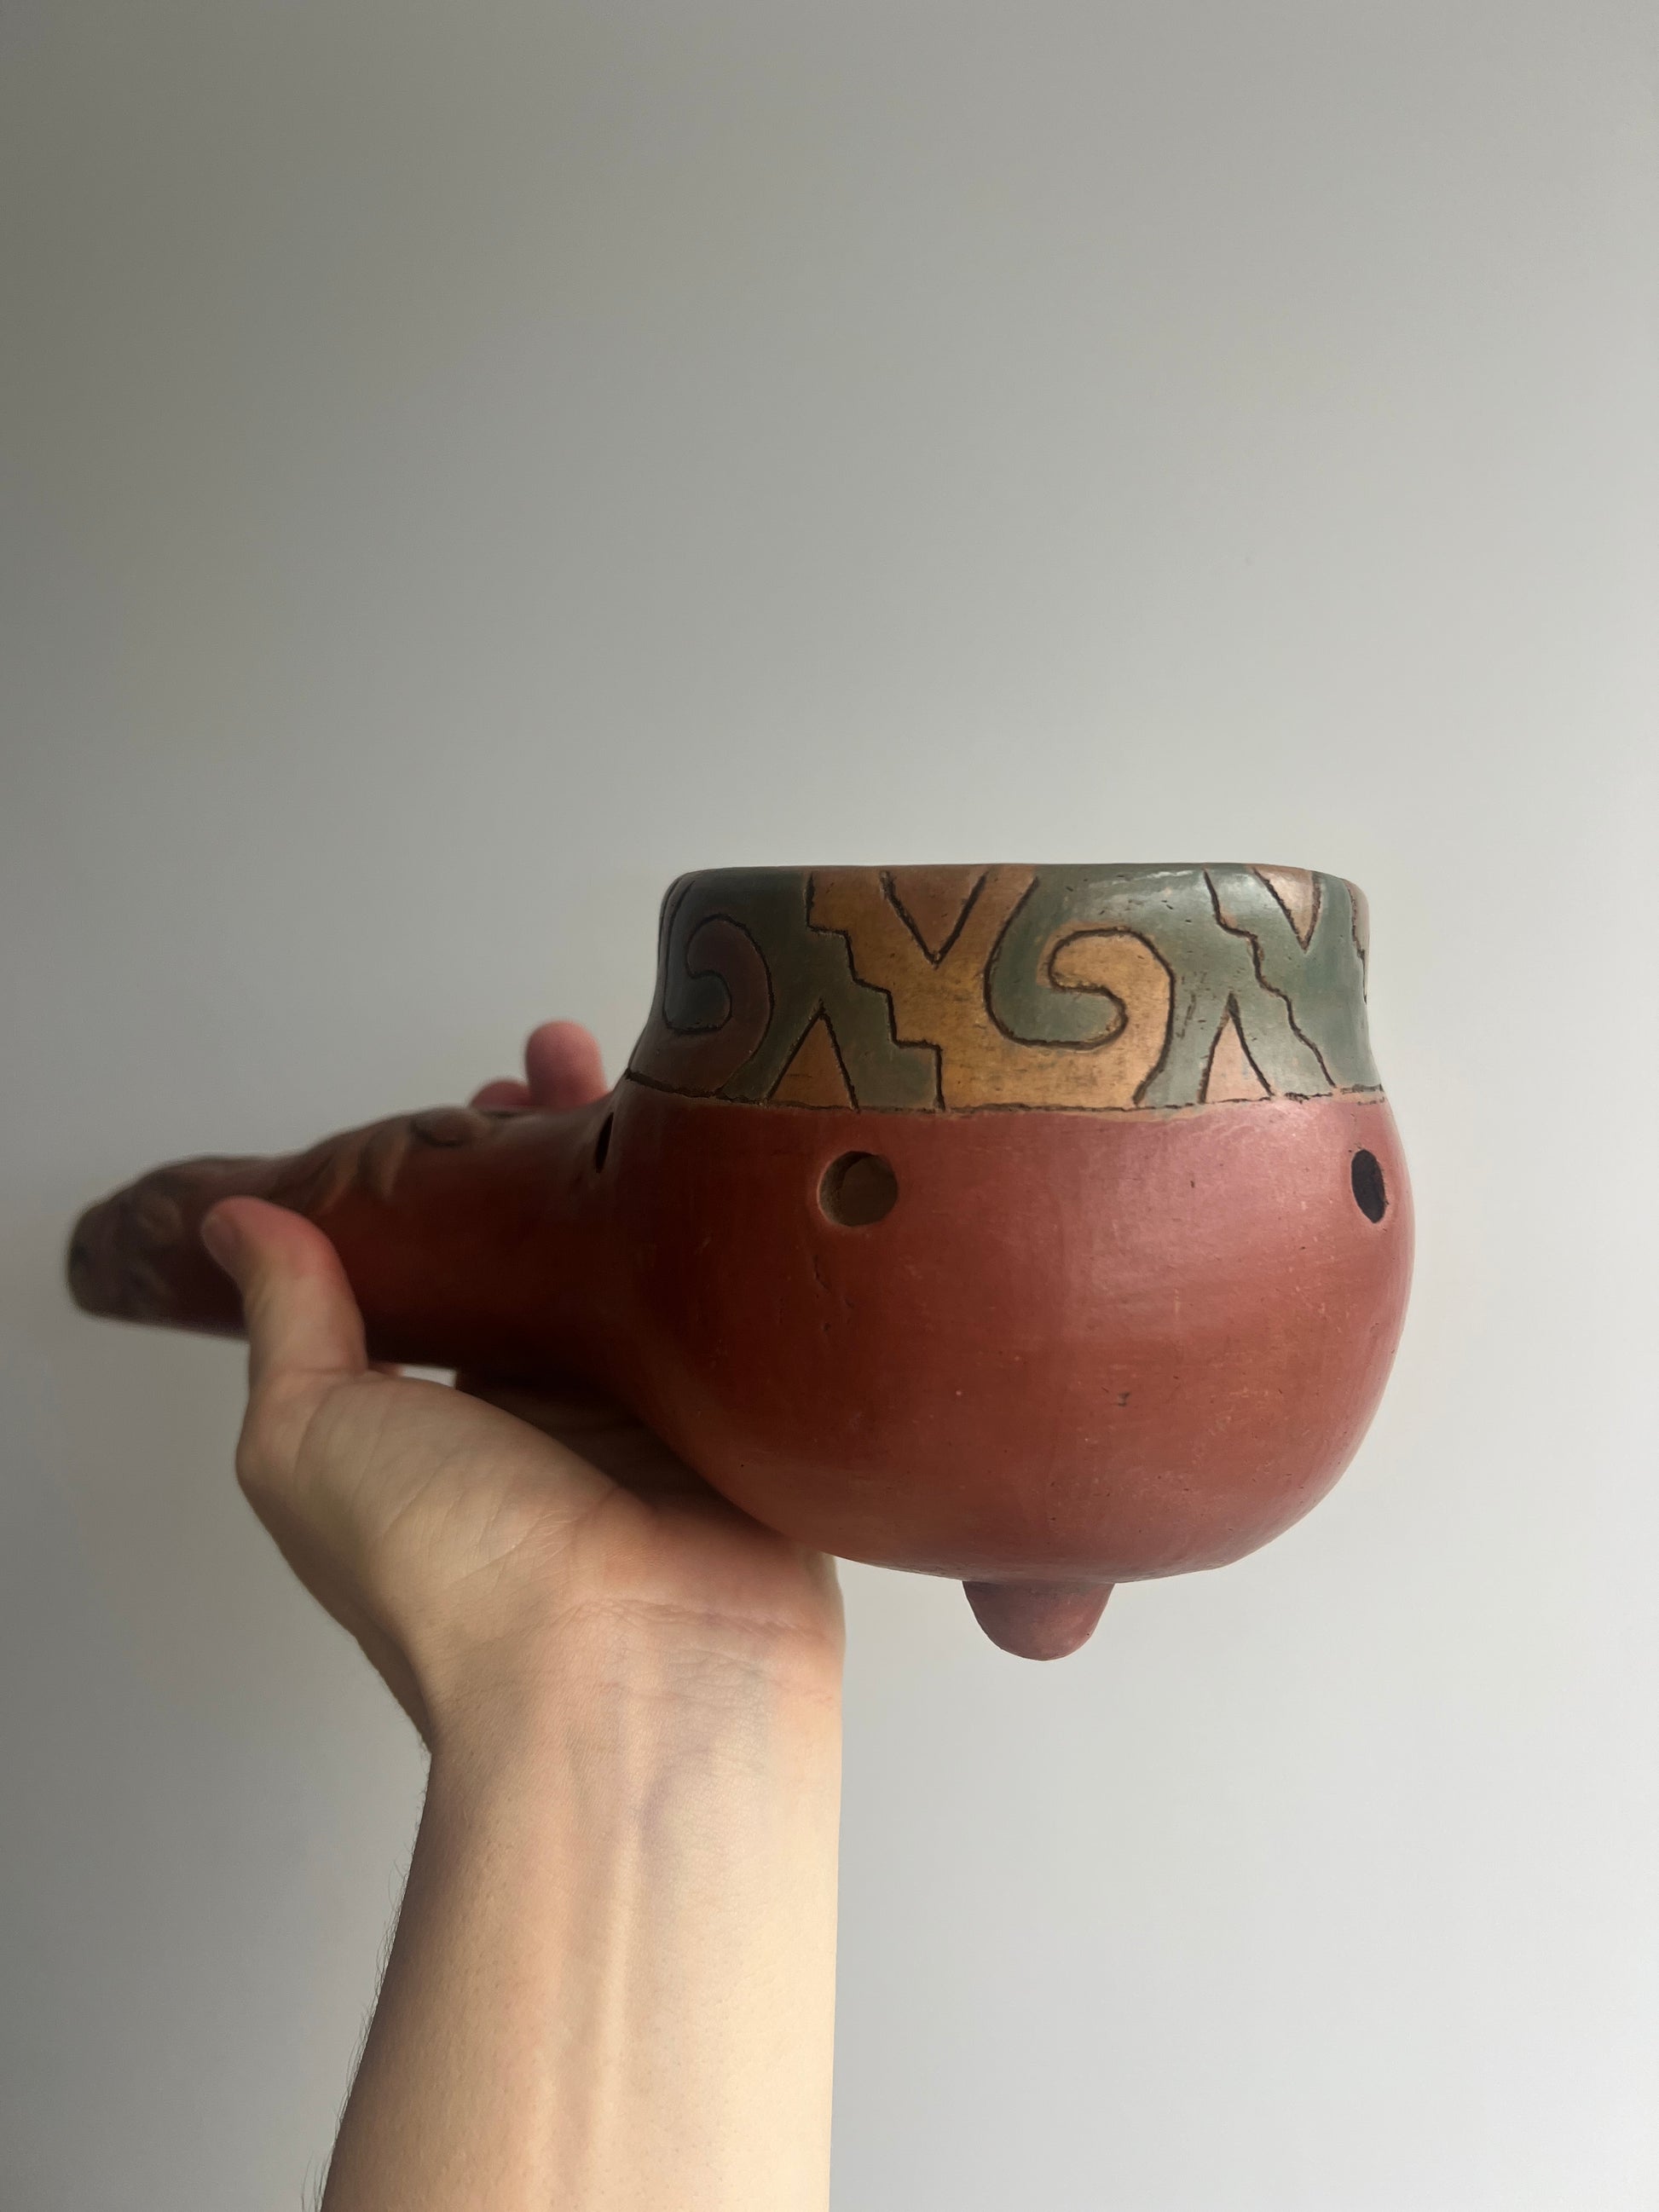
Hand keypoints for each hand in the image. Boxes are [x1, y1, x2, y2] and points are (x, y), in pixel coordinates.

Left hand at [201, 1021, 843, 1748]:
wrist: (625, 1677)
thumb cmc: (457, 1578)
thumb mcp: (311, 1434)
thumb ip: (290, 1321)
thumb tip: (239, 1226)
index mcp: (454, 1416)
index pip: (464, 1262)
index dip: (472, 1172)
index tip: (487, 1090)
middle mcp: (561, 1414)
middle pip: (566, 1249)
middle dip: (568, 1148)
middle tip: (575, 1059)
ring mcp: (668, 1419)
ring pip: (665, 1270)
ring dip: (662, 1181)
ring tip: (662, 1081)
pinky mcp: (756, 1431)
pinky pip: (752, 1323)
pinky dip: (751, 1253)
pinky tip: (754, 1172)